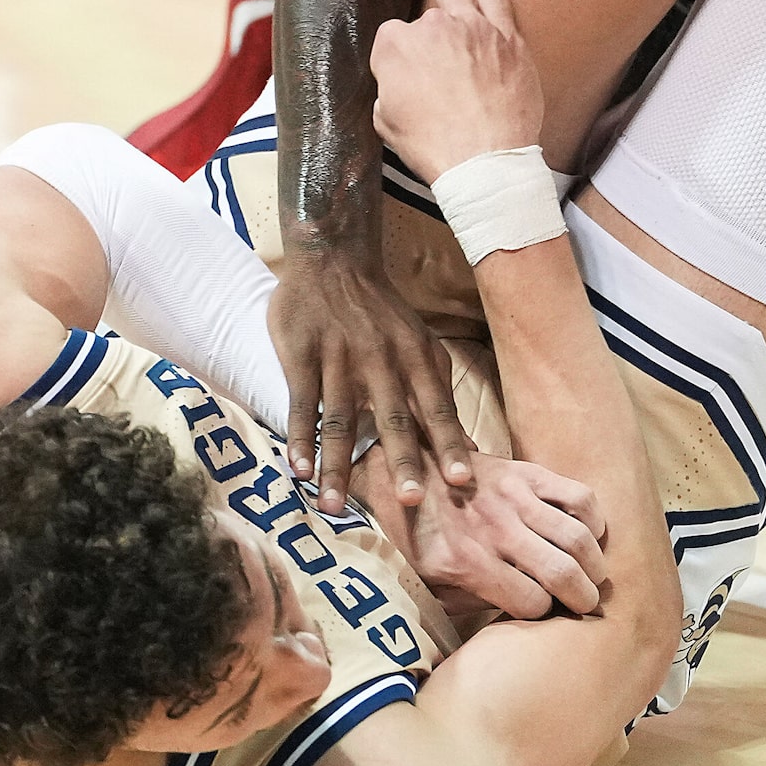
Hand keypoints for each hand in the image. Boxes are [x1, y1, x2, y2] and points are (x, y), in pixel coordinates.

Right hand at [270, 244, 477, 515]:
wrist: (335, 259)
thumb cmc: (382, 313)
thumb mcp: (421, 343)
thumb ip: (438, 392)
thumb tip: (468, 446)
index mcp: (416, 358)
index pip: (437, 408)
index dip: (449, 444)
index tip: (461, 481)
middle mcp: (381, 361)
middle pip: (394, 418)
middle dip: (403, 461)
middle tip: (412, 501)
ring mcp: (339, 358)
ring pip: (340, 420)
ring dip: (337, 466)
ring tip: (332, 507)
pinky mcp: (301, 355)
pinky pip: (302, 403)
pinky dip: (300, 437)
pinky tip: (298, 469)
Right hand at [369, 0, 543, 179]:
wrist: (484, 160)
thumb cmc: (433, 146)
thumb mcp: (386, 121)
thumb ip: (388, 89)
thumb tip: (396, 81)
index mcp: (396, 46)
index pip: (392, 37)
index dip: (396, 56)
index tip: (404, 75)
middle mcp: (434, 27)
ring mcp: (474, 28)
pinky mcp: (508, 38)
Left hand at [397, 451, 607, 618]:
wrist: (401, 473)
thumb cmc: (413, 538)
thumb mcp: (429, 584)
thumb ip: (472, 603)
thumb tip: (517, 618)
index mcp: (467, 562)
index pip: (531, 603)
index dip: (543, 614)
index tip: (544, 612)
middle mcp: (495, 530)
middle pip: (563, 573)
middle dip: (583, 597)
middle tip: (587, 603)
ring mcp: (513, 497)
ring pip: (577, 537)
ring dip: (594, 563)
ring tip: (593, 574)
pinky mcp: (524, 471)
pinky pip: (578, 495)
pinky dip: (593, 519)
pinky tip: (586, 534)